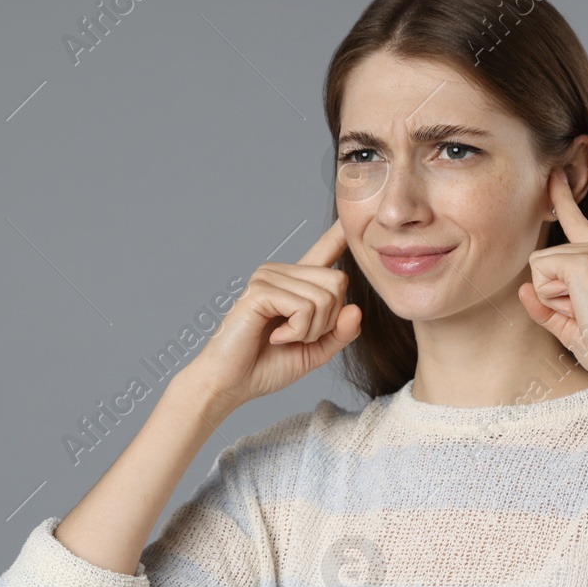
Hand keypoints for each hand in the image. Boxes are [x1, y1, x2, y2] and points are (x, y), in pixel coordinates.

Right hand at [183, 219, 362, 410]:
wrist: (230, 384)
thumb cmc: (265, 366)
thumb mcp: (315, 351)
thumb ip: (340, 332)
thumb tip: (356, 308)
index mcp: (295, 283)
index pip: (325, 250)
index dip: (340, 231)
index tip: (352, 202)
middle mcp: (282, 272)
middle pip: (338, 282)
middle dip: (328, 321)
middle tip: (298, 337)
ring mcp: (269, 277)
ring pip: (325, 297)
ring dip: (311, 330)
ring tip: (283, 339)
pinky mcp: (260, 289)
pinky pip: (305, 307)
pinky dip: (298, 331)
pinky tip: (274, 337)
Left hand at [516, 169, 587, 381]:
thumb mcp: (571, 327)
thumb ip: (544, 308)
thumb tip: (520, 291)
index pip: (577, 221)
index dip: (563, 197)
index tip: (554, 173)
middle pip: (544, 260)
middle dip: (550, 294)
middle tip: (583, 315)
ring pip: (539, 267)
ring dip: (552, 298)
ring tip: (584, 312)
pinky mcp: (584, 261)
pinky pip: (540, 273)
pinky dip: (551, 296)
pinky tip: (579, 307)